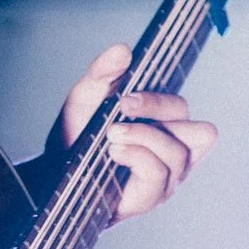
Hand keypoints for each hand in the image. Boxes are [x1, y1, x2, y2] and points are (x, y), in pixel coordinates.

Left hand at [57, 45, 218, 222]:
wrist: (48, 177)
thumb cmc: (74, 140)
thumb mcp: (85, 100)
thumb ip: (103, 73)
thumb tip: (123, 50)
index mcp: (165, 128)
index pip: (182, 110)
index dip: (158, 101)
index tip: (125, 98)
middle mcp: (174, 154)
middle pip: (200, 131)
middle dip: (159, 114)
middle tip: (122, 109)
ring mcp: (167, 179)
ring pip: (179, 153)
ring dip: (144, 137)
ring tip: (111, 137)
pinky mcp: (151, 199)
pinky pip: (159, 173)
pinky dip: (137, 156)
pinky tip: (113, 153)